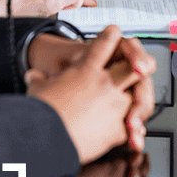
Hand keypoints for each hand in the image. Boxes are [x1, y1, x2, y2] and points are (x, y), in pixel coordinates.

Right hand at [26, 26, 150, 163]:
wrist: (47, 142)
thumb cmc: (42, 114)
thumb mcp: (37, 90)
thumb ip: (39, 80)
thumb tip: (33, 76)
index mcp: (86, 69)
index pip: (107, 41)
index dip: (112, 35)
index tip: (114, 34)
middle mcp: (105, 84)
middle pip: (137, 65)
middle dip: (142, 64)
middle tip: (141, 67)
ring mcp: (114, 105)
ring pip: (136, 98)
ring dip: (132, 104)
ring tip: (127, 111)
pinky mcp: (117, 130)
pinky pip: (128, 127)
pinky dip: (126, 131)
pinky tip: (120, 135)